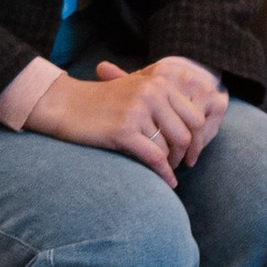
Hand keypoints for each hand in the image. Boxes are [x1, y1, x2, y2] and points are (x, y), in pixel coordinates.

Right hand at [26, 57, 225, 182]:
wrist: (65, 104)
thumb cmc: (101, 101)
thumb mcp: (135, 88)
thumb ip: (163, 96)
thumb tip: (201, 111)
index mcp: (158, 82)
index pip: (195, 116)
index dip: (195, 138)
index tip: (187, 151)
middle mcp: (151, 93)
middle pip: (186, 134)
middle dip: (183, 154)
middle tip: (177, 164)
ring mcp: (137, 111)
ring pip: (169, 148)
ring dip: (169, 164)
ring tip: (164, 170)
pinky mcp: (123, 130)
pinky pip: (154, 158)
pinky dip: (163, 174)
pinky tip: (167, 183)